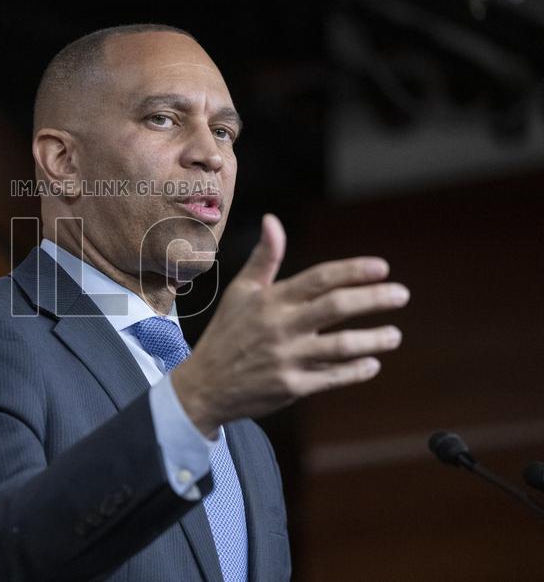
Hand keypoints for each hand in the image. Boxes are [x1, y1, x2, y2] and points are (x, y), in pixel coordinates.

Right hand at [173, 213, 408, 436]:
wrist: (205, 386)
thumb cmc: (227, 334)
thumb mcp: (241, 293)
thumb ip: (264, 258)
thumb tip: (272, 220)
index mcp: (271, 300)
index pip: (319, 278)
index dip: (353, 270)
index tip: (382, 267)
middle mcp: (280, 326)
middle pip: (336, 307)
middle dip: (374, 298)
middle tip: (401, 294)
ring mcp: (287, 358)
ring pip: (341, 346)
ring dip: (374, 339)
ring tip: (394, 335)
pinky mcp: (291, 387)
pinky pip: (333, 377)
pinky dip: (357, 370)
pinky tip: (372, 363)